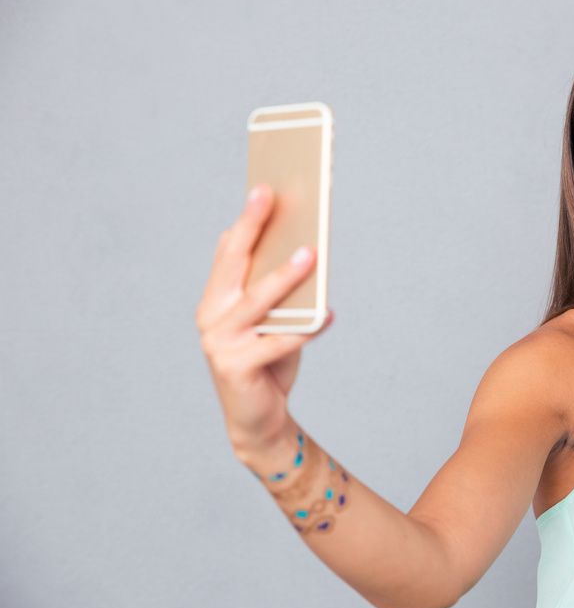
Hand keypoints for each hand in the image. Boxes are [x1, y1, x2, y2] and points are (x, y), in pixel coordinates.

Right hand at [196, 185, 332, 456]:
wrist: (260, 420)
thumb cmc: (270, 360)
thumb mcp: (271, 319)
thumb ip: (272, 288)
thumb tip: (299, 246)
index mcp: (215, 299)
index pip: (229, 251)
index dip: (246, 219)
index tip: (264, 188)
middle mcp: (210, 316)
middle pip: (234, 264)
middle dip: (253, 226)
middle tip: (272, 196)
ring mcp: (219, 342)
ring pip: (257, 301)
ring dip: (285, 275)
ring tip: (311, 253)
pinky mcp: (236, 367)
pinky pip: (277, 341)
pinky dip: (305, 328)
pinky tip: (328, 314)